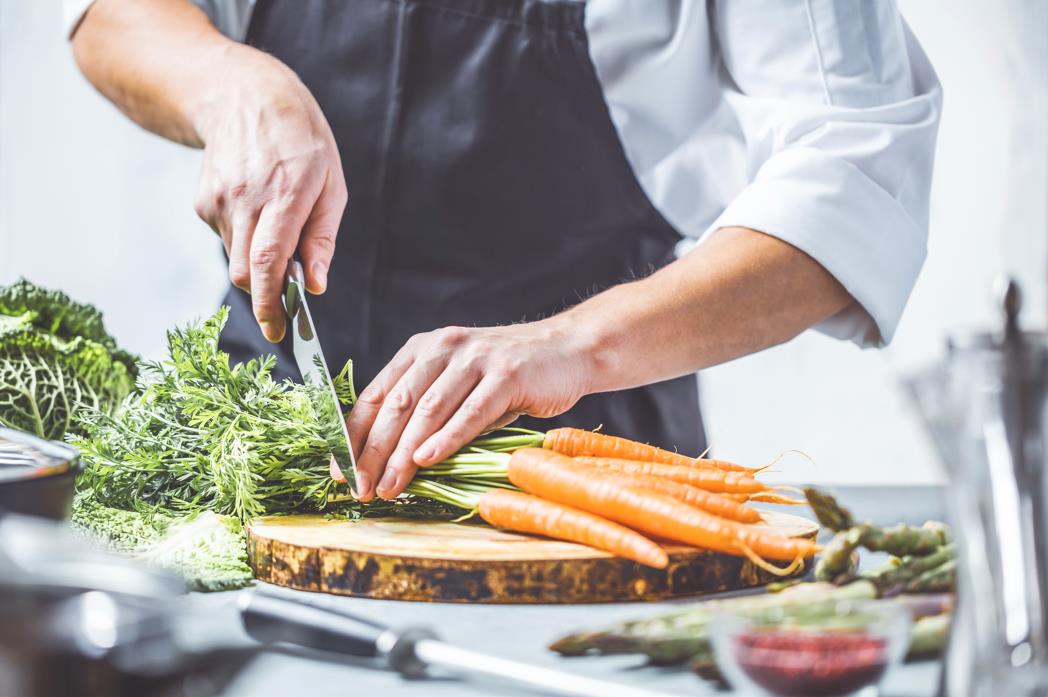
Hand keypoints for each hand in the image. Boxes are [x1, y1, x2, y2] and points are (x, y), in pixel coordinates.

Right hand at [192, 46, 347, 341]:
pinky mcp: (203, 201)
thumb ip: (322, 239)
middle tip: (284, 308)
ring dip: (256, 263)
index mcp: (286, 193)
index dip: (270, 301)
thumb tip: (316, 286)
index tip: (278, 331)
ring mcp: (219, 199)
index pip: (268, 259)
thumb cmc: (302, 142)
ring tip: (277, 229)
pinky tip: (256, 211)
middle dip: (264, 297)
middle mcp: (246, 197)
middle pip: (245, 270)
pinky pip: (225, 239)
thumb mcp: (332, 185)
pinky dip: (243, 241)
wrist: (244, 97)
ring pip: (235, 258)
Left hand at [336, 319, 594, 499]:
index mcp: (423, 349)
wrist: (569, 350)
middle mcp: (443, 348)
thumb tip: (391, 461)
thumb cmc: (511, 377)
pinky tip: (428, 461)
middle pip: (397, 405)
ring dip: (405, 454)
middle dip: (375, 452)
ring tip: (391, 486)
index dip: (355, 435)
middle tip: (362, 488)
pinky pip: (470, 412)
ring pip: (429, 410)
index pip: (376, 394)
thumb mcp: (462, 384)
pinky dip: (446, 439)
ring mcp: (475, 358)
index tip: (341, 471)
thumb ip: (430, 411)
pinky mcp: (506, 374)